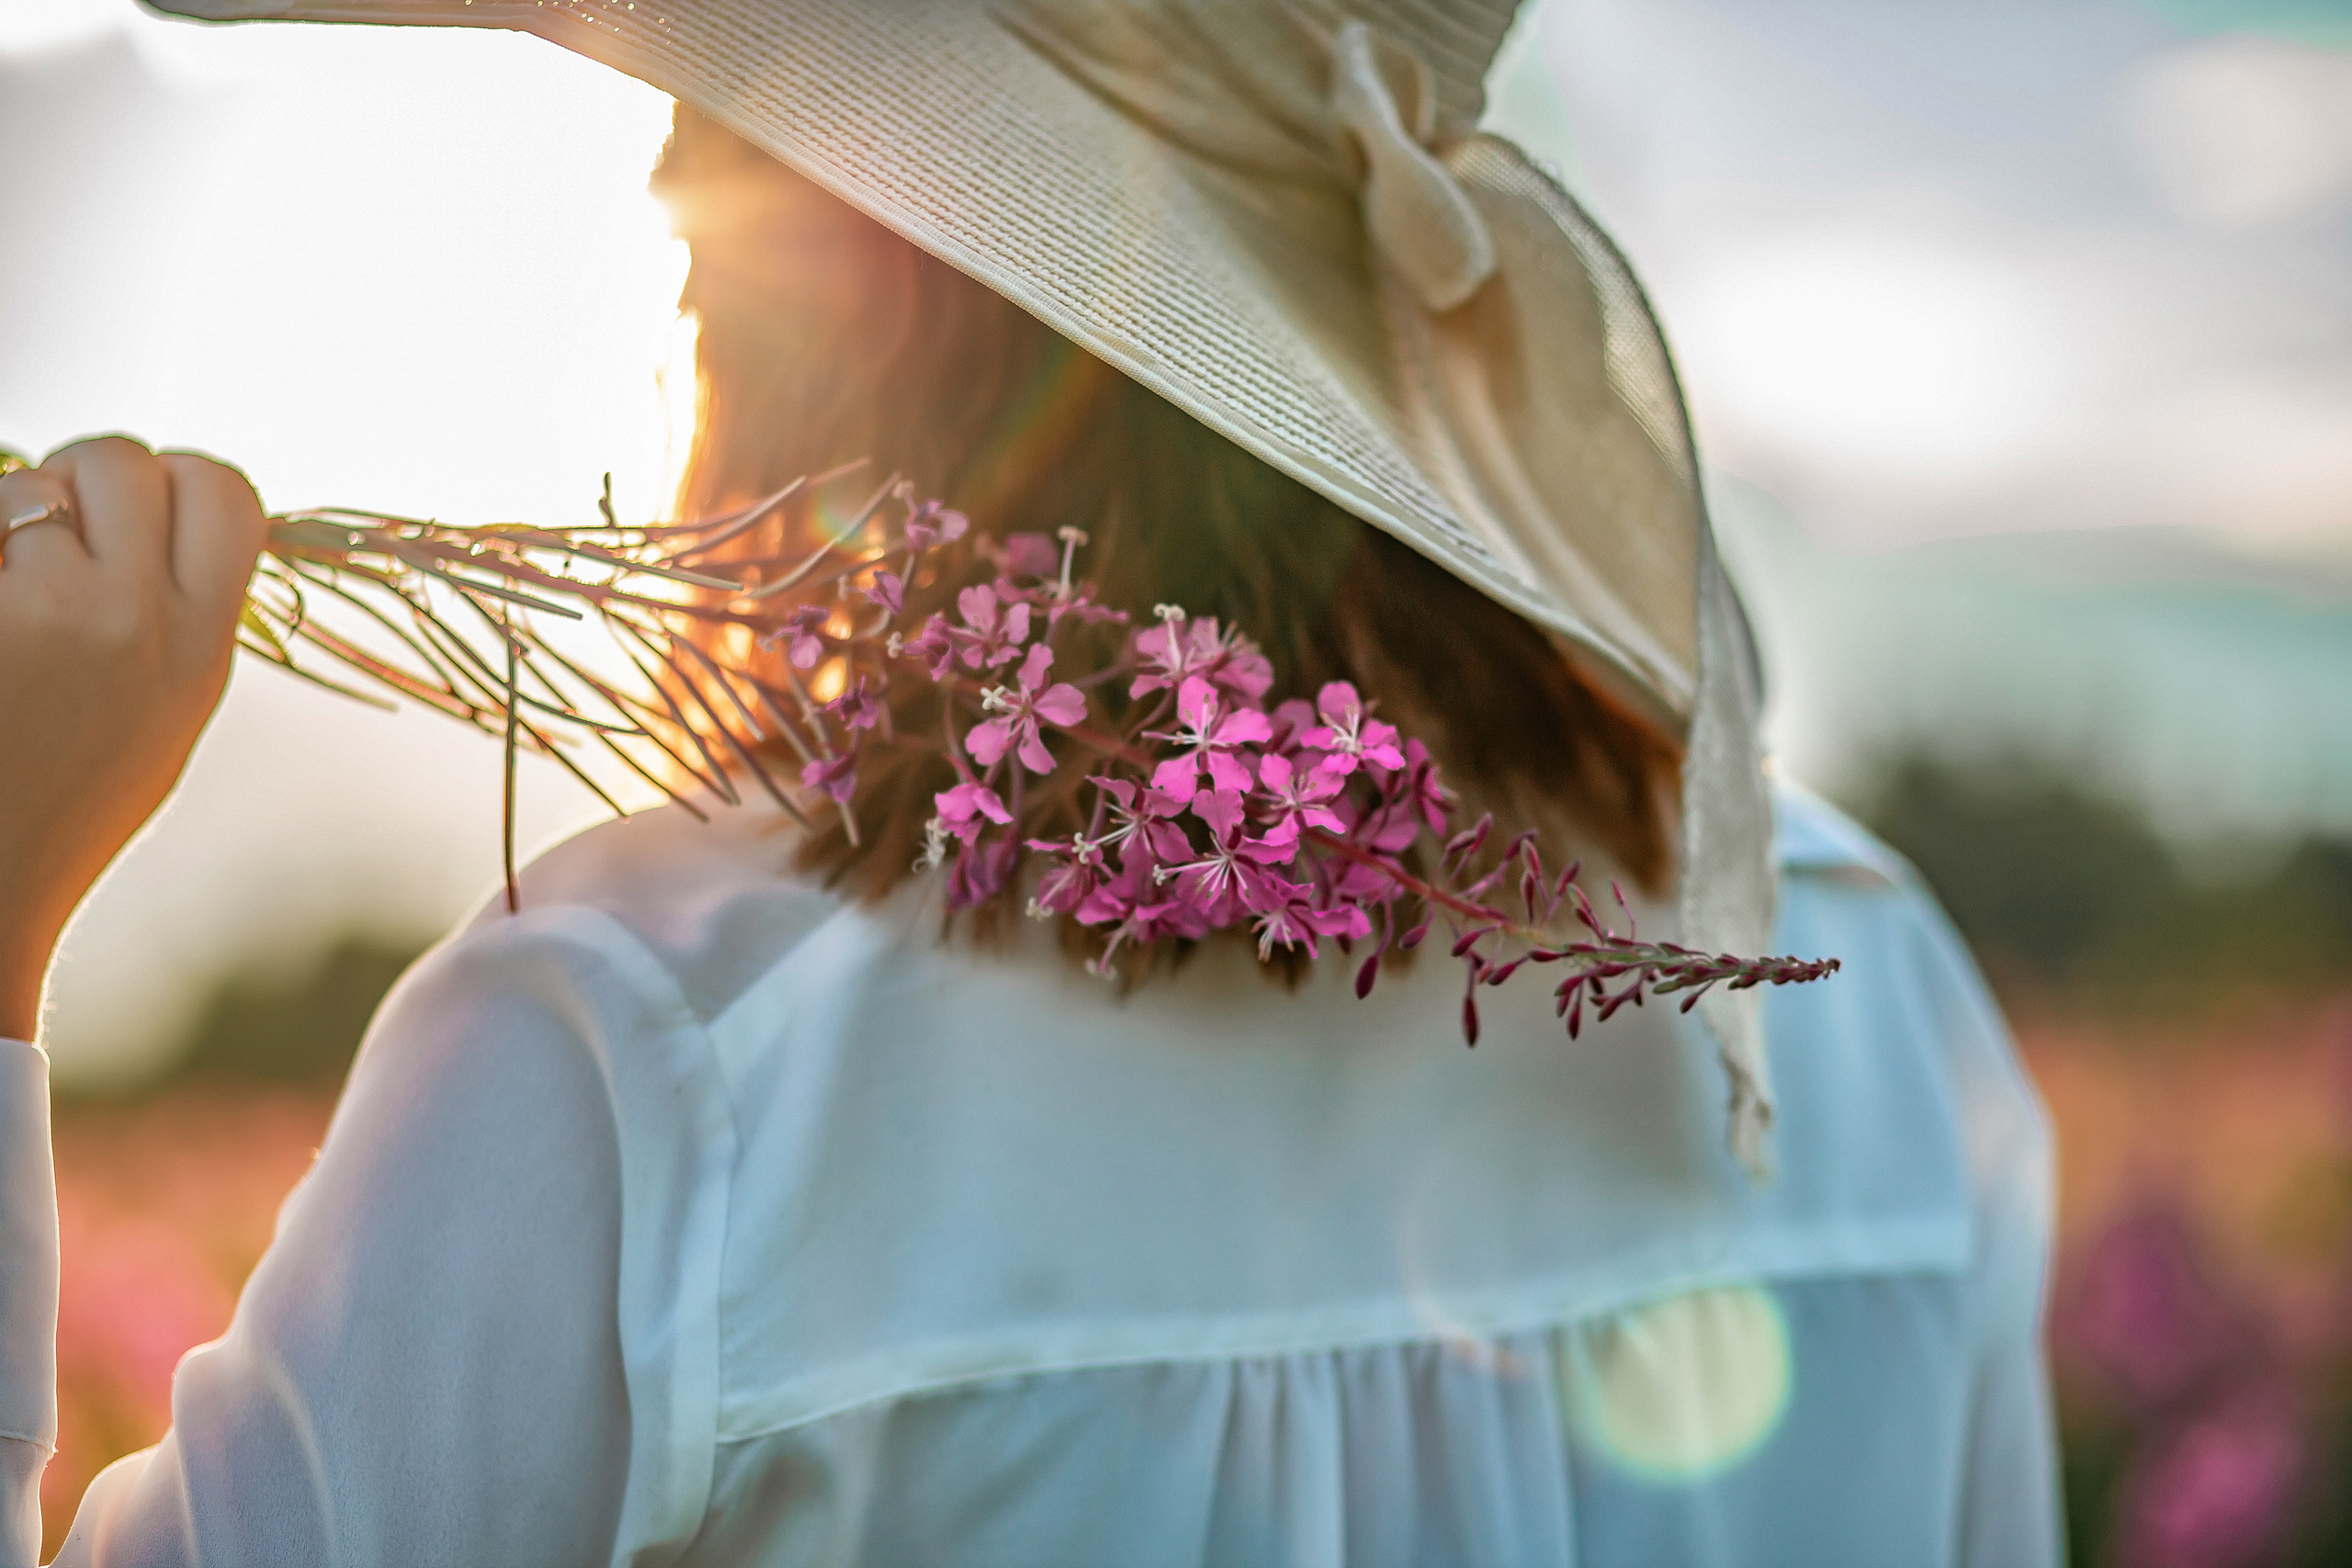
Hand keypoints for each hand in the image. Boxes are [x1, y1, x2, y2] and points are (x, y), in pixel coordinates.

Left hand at [0, 437, 264, 1042]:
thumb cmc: (63, 804)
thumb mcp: (167, 713)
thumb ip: (180, 615)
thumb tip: (161, 515)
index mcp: (201, 647)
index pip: (225, 492)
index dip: (179, 480)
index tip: (140, 516)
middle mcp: (139, 620)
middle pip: (125, 462)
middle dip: (79, 481)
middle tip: (47, 538)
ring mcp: (51, 613)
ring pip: (31, 483)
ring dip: (8, 512)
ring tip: (1, 586)